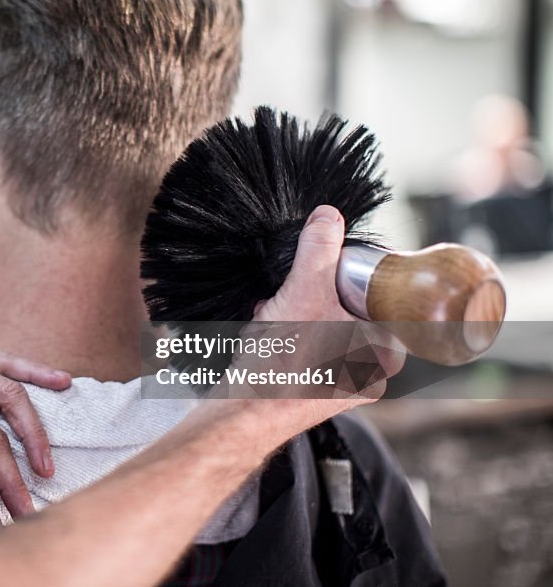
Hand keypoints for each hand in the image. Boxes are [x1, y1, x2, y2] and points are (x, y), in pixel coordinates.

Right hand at [247, 205, 404, 421]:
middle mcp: (370, 375)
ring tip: (274, 320)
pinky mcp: (313, 396)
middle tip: (290, 298)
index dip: (344, 280)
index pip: (376, 297)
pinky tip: (267, 338)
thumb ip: (319, 248)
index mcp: (386, 351)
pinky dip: (287, 341)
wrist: (243, 412)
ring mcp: (342, 389)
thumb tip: (328, 217)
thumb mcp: (303, 289)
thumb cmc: (282, 364)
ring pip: (324, 333)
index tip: (321, 277)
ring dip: (296, 317)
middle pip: (347, 313)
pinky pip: (307, 354)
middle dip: (311, 298)